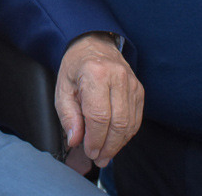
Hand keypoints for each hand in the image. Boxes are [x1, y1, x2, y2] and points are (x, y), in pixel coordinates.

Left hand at [55, 32, 142, 167]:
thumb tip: (75, 140)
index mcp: (95, 74)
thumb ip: (68, 116)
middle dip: (109, 146)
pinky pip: (136, 118)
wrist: (94, 44)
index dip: (95, 139)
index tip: (90, 151)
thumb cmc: (76, 67)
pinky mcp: (139, 89)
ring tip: (106, 154)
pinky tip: (116, 141)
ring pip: (130, 123)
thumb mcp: (62, 89)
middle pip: (118, 122)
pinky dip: (127, 134)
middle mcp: (117, 76)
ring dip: (119, 144)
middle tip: (99, 158)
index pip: (99, 116)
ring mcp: (131, 82)